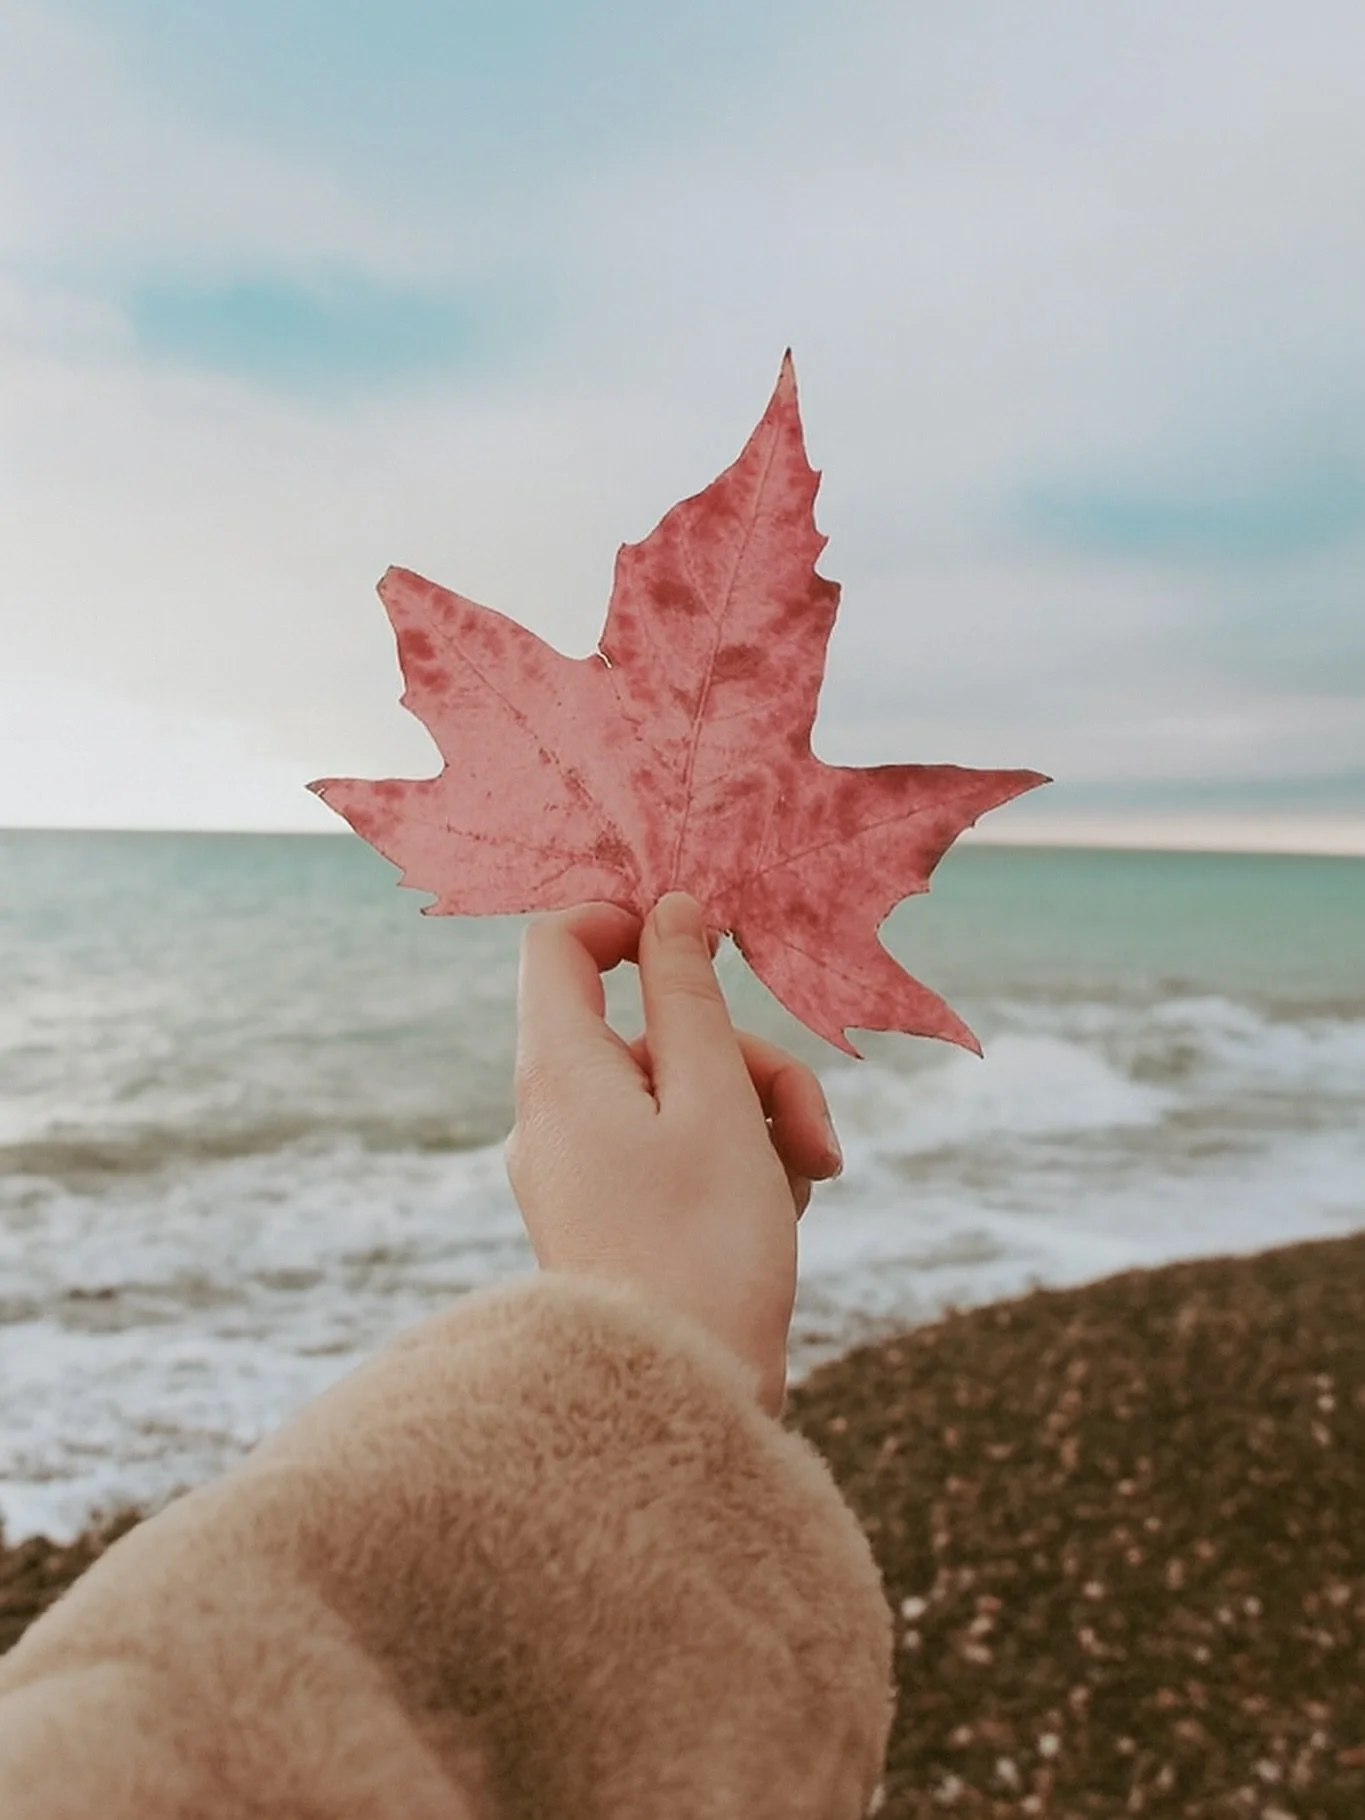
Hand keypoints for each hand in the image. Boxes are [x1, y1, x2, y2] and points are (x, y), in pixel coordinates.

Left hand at [505, 893, 842, 1414]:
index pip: (557, 946)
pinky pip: (674, 1152)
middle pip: (653, 1030)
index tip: (705, 941)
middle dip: (746, 1059)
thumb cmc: (701, 1248)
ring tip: (806, 1182)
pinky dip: (734, 1163)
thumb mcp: (714, 1100)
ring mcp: (579, 1169)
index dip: (627, 921)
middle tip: (810, 1129)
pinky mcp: (611, 1216)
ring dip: (757, 1117)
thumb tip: (669, 911)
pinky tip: (783, 1209)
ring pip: (679, 1093)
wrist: (676, 1405)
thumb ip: (689, 994)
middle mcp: (553, 1114)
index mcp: (560, 1072)